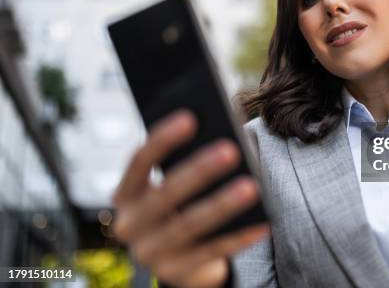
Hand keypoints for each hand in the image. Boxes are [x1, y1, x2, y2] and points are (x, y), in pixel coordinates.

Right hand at [112, 110, 268, 287]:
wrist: (174, 259)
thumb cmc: (177, 206)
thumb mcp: (170, 186)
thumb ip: (183, 163)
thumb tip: (222, 138)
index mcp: (125, 194)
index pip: (139, 161)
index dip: (163, 139)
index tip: (190, 117)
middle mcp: (129, 225)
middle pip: (165, 195)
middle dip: (199, 171)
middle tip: (231, 150)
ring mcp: (150, 253)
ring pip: (190, 225)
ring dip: (223, 204)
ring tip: (252, 186)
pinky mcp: (176, 272)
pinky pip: (213, 252)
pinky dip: (239, 237)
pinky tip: (263, 224)